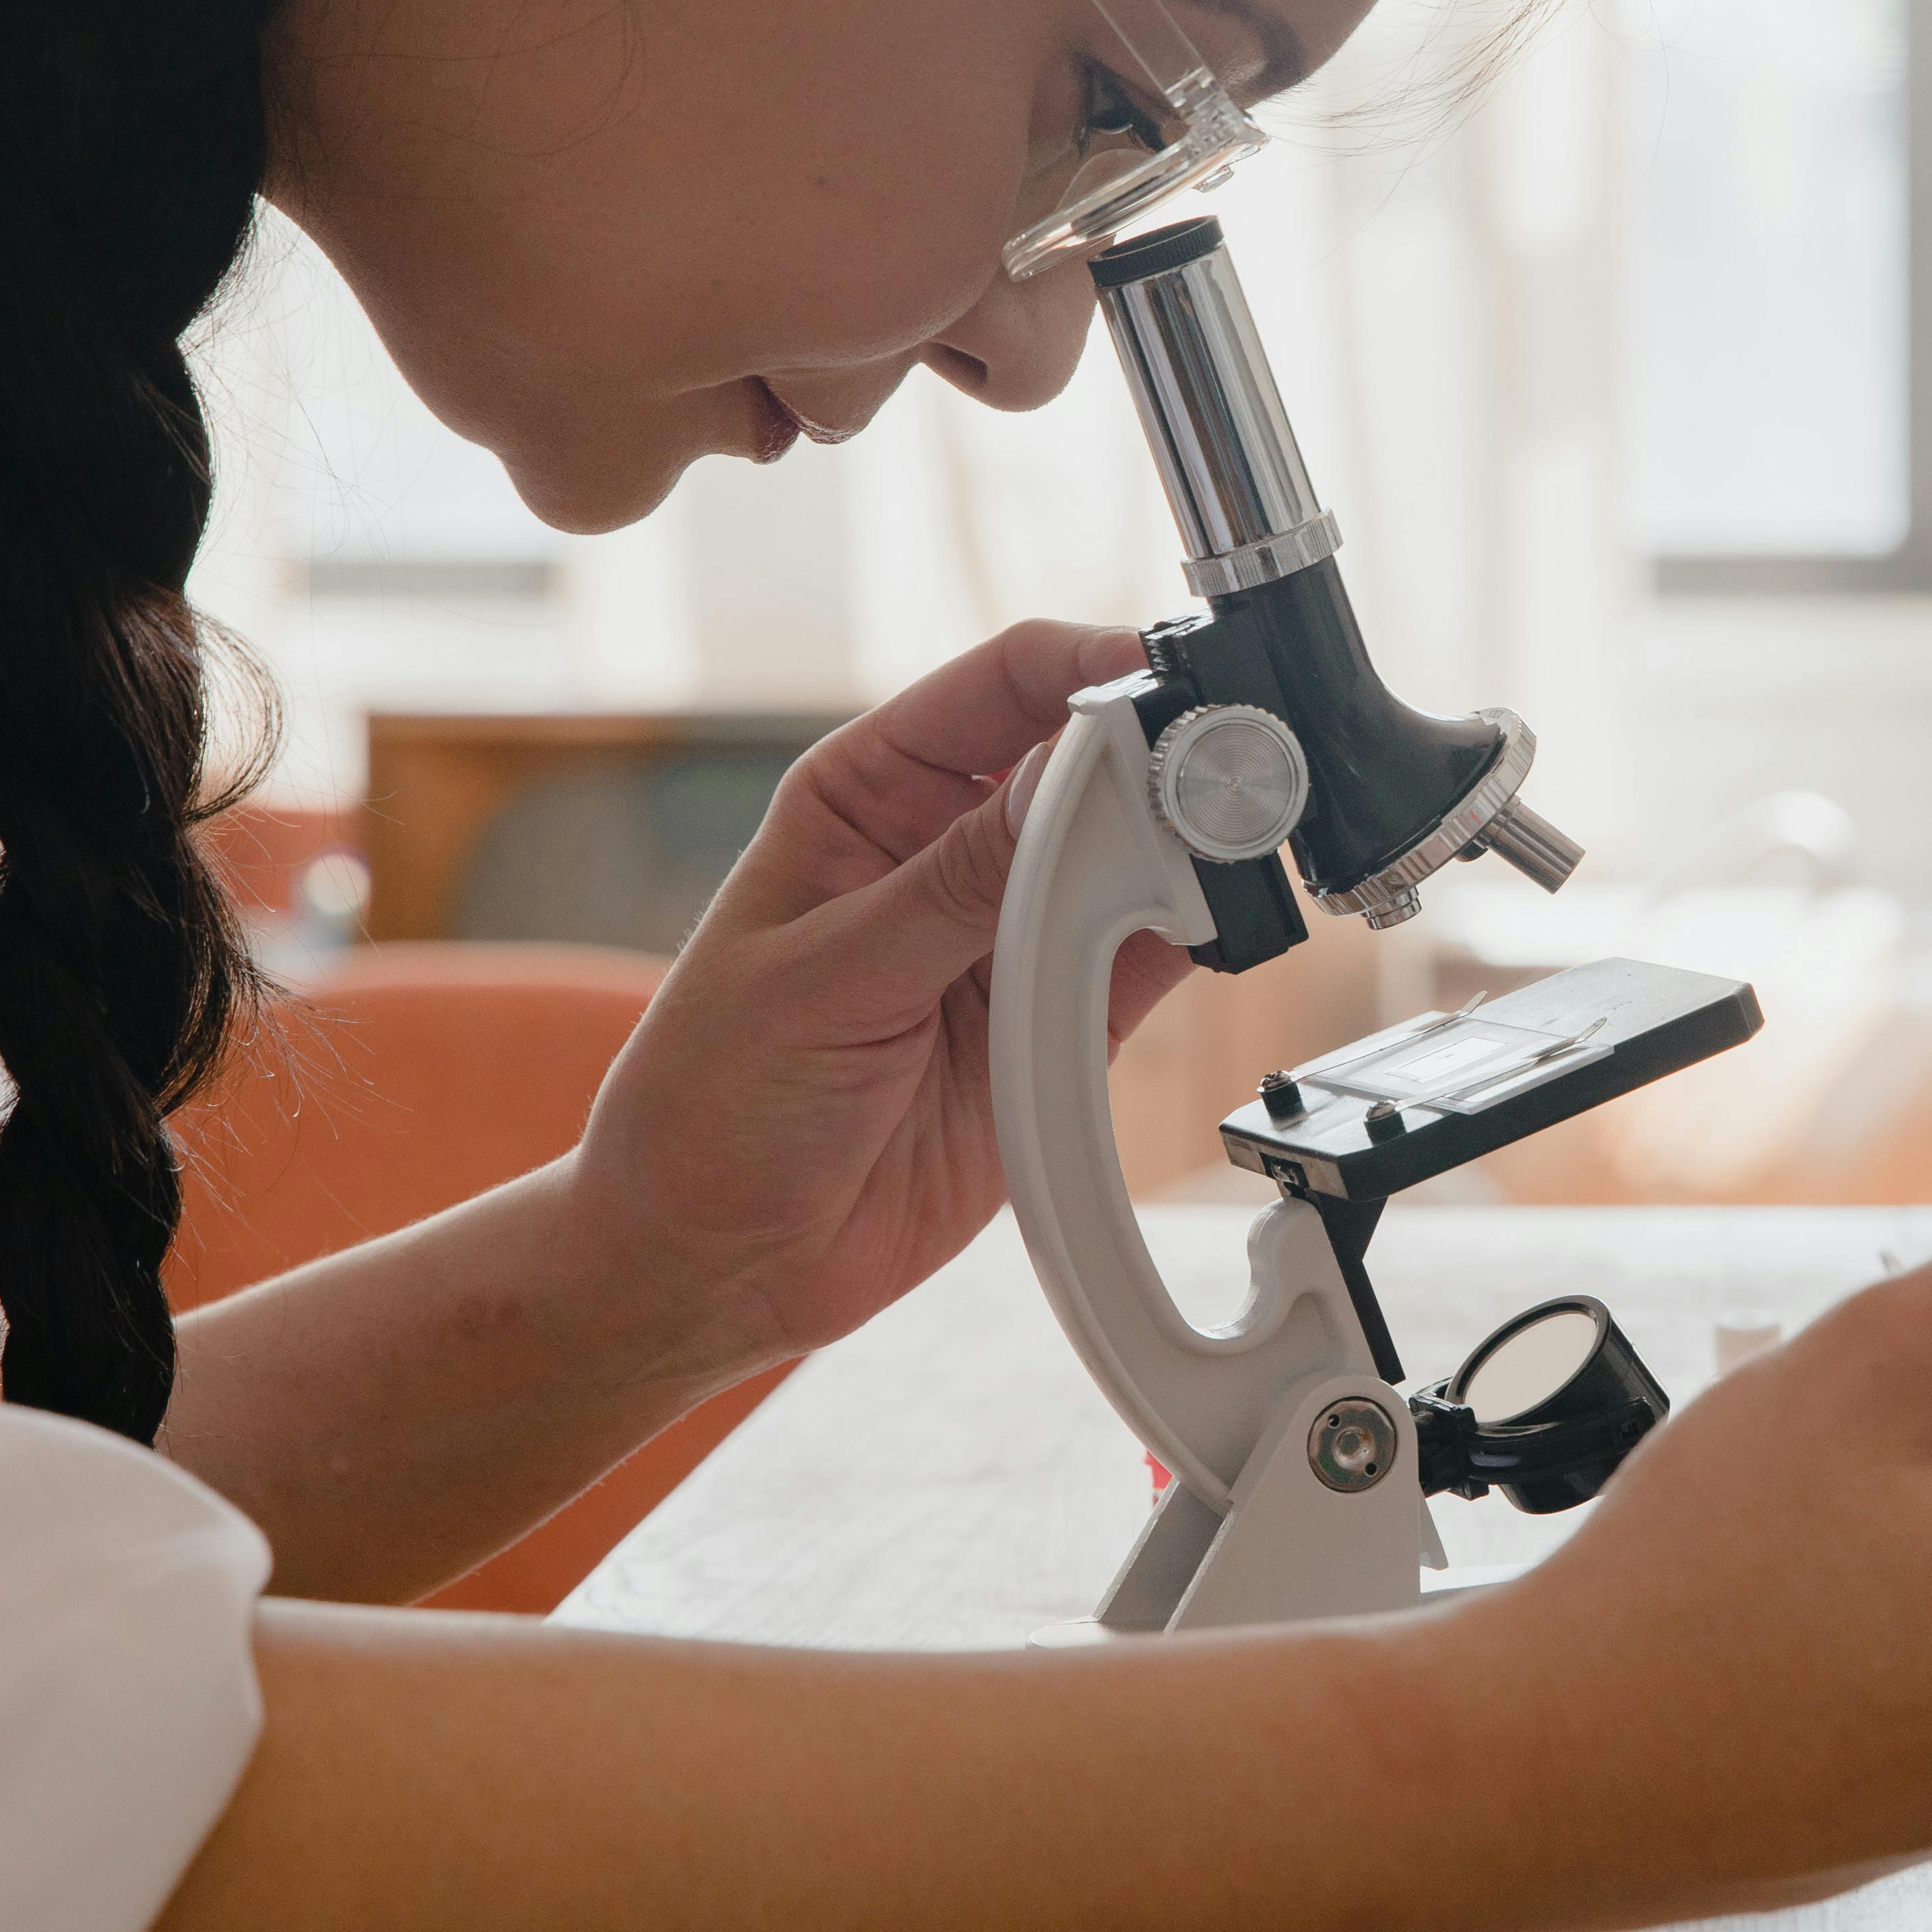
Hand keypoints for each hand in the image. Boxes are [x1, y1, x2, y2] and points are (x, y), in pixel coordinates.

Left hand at [560, 622, 1192, 1379]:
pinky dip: (1192, 940)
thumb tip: (1072, 777)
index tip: (1163, 682)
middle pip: (1088, 763)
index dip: (1091, 666)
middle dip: (1157, 761)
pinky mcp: (1057, 1022)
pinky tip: (1212, 928)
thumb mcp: (825, 977)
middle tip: (1216, 781)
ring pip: (1133, 856)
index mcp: (869, 796)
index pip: (1003, 684)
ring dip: (1183, 851)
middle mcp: (949, 849)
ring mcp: (1009, 936)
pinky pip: (1147, 958)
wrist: (720, 1266)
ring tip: (1221, 859)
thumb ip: (957, 883)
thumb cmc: (711, 1104)